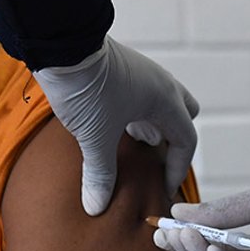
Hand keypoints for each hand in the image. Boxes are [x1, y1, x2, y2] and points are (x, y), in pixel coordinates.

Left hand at [32, 37, 199, 215]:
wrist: (63, 43)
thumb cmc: (87, 88)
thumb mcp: (94, 136)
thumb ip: (100, 174)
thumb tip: (97, 207)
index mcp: (165, 100)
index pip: (186, 140)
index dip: (178, 169)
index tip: (164, 190)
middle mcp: (161, 84)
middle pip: (182, 116)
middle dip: (172, 141)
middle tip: (153, 163)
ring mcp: (142, 73)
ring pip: (161, 104)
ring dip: (153, 127)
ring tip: (132, 149)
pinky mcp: (123, 68)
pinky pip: (142, 96)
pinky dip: (137, 115)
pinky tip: (114, 126)